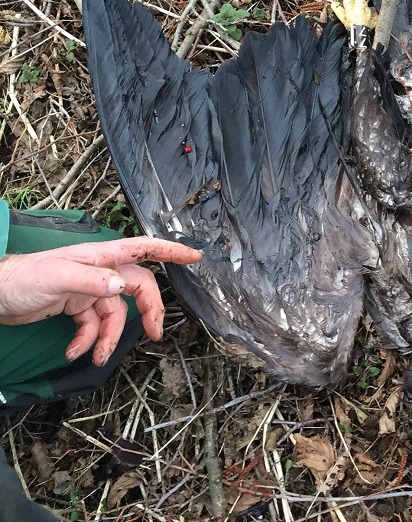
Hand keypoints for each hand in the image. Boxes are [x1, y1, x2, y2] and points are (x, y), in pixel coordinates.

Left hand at [0, 237, 201, 365]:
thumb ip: (92, 280)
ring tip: (98, 357)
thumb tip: (122, 287)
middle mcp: (99, 272)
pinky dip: (87, 342)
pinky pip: (93, 327)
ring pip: (114, 314)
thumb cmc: (22, 277)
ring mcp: (88, 291)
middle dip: (148, 311)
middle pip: (137, 288)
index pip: (144, 249)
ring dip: (109, 338)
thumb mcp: (57, 276)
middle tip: (155, 334)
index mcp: (100, 257)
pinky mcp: (75, 308)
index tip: (194, 257)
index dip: (171, 252)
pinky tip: (74, 352)